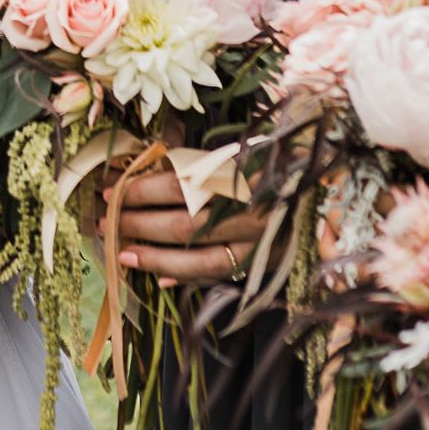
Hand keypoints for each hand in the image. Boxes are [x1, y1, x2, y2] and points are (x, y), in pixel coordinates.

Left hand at [107, 162, 260, 289]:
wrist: (321, 181)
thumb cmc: (269, 158)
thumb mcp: (233, 149)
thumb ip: (194, 163)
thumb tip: (141, 174)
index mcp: (239, 174)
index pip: (178, 186)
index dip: (140, 191)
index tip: (112, 191)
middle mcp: (249, 210)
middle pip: (183, 225)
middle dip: (138, 226)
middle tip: (107, 223)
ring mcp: (259, 240)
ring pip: (201, 259)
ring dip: (156, 260)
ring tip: (123, 255)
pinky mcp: (264, 260)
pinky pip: (222, 275)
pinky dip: (189, 279)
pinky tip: (162, 279)